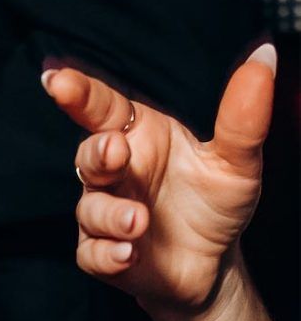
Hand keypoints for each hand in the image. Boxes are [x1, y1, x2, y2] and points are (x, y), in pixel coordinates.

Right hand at [43, 46, 274, 314]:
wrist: (213, 265)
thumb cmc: (215, 205)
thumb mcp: (236, 162)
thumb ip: (243, 116)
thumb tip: (264, 55)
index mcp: (137, 137)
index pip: (100, 107)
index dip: (77, 92)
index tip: (56, 79)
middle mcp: (115, 172)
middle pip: (89, 154)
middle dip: (97, 153)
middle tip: (117, 152)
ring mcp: (104, 213)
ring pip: (91, 207)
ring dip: (111, 213)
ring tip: (140, 220)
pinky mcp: (101, 254)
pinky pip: (92, 253)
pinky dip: (107, 253)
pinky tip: (129, 253)